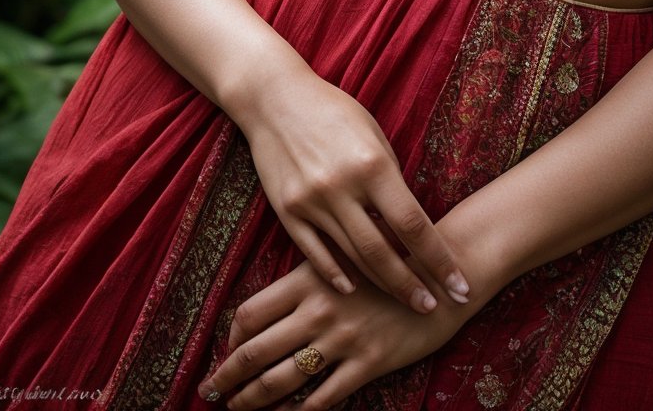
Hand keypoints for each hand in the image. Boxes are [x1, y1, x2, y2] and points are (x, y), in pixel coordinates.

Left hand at [196, 259, 469, 408]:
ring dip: (252, 399)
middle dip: (227, 376)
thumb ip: (311, 276)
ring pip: (281, 379)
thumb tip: (274, 302)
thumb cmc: (392, 261)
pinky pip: (322, 398)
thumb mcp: (345, 256)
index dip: (231, 337)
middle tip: (209, 391)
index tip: (225, 350)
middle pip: (256, 351)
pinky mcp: (367, 362)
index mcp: (309, 278)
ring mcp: (342, 338)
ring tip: (237, 408)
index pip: (251, 313)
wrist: (443, 272)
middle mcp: (319, 309)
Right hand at [235, 54, 469, 313]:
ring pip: (352, 258)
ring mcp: (311, 202)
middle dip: (412, 286)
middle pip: (383, 253)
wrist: (275, 98)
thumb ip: (389, 178)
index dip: (439, 260)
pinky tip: (354, 289)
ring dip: (381, 285)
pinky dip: (336, 275)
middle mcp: (341, 187)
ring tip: (405, 302)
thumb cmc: (333, 111)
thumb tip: (409, 222)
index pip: (413, 225)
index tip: (460, 284)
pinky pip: (315, 254)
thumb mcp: (372, 133)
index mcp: (371, 164)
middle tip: (434, 309)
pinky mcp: (287, 212)